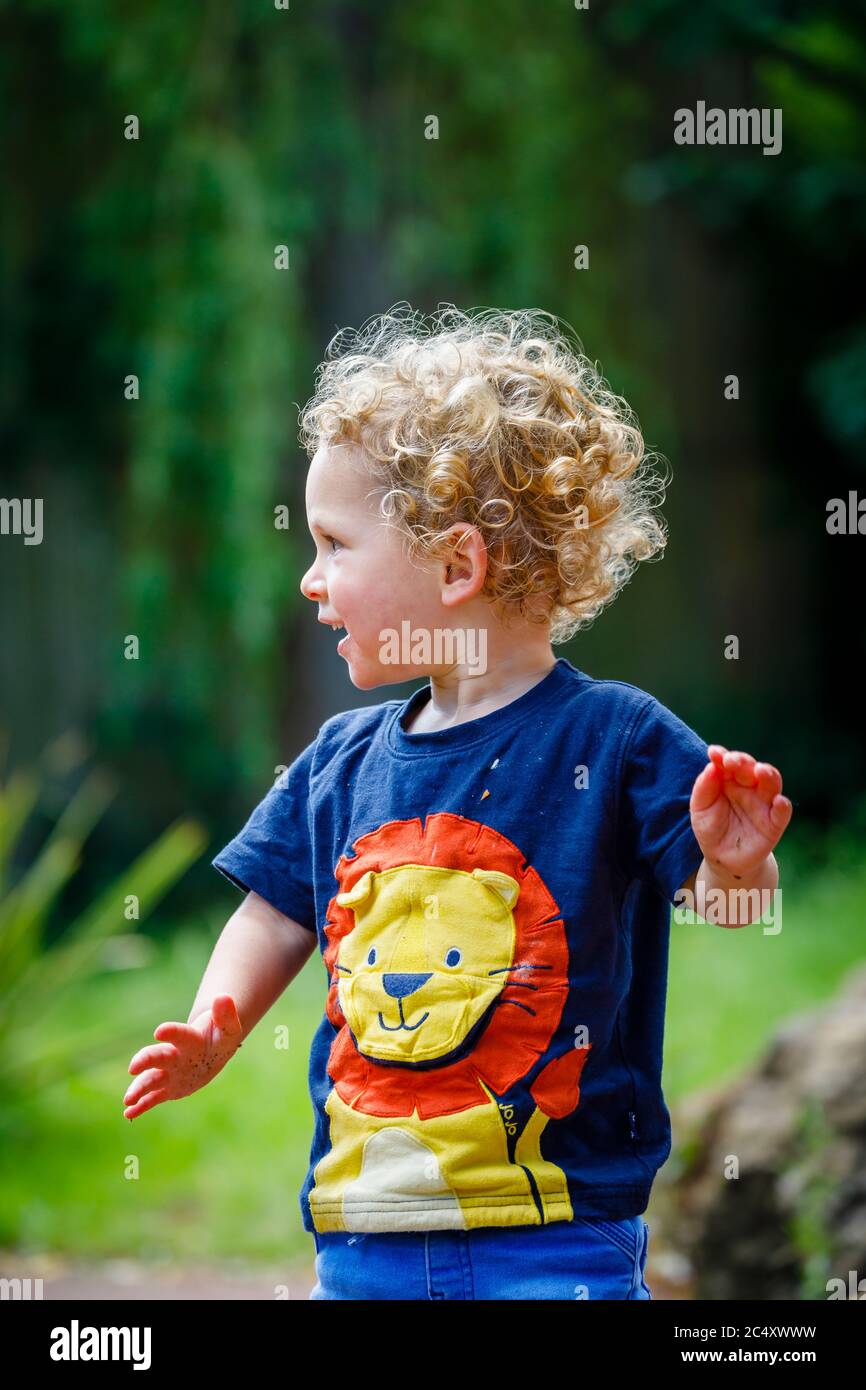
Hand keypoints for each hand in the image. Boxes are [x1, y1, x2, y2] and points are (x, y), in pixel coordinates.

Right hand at [123, 993, 243, 1119]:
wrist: (208, 1051)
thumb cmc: (218, 1038)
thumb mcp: (228, 1028)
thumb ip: (226, 1015)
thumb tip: (223, 998)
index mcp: (189, 1040)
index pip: (180, 1035)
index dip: (172, 1032)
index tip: (160, 1031)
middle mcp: (174, 1056)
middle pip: (158, 1057)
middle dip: (145, 1061)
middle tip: (133, 1067)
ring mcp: (169, 1073)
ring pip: (151, 1080)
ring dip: (139, 1089)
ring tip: (127, 1100)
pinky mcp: (168, 1089)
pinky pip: (153, 1098)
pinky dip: (141, 1106)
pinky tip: (129, 1113)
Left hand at [689, 746, 792, 879]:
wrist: (722, 858)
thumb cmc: (710, 828)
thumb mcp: (700, 808)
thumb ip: (704, 788)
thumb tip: (711, 766)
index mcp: (730, 779)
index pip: (730, 762)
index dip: (724, 756)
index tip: (714, 753)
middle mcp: (750, 787)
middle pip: (751, 768)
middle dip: (743, 762)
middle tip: (732, 761)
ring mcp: (763, 804)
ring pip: (772, 784)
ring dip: (768, 775)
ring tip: (761, 771)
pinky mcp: (774, 824)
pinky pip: (782, 813)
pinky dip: (783, 806)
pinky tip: (778, 801)